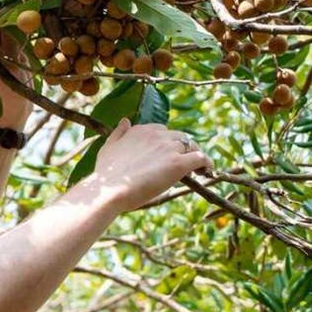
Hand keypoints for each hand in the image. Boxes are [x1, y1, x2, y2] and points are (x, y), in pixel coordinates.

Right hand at [62, 119, 211, 213]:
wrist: (108, 190)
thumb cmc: (105, 174)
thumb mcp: (107, 148)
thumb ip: (118, 133)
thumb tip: (126, 120)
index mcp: (141, 130)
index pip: (162, 131)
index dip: (166, 143)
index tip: (167, 155)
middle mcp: (156, 135)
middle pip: (179, 137)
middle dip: (182, 149)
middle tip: (184, 162)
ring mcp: (168, 148)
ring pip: (191, 146)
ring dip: (194, 155)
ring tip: (197, 169)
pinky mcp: (178, 164)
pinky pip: (200, 158)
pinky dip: (207, 163)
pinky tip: (207, 171)